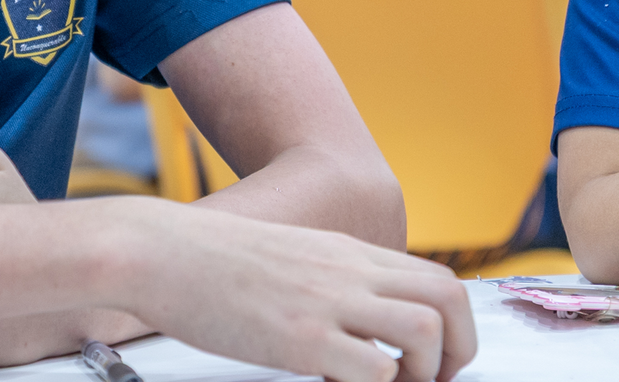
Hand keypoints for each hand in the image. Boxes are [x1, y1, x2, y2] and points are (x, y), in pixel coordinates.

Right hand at [128, 202, 473, 381]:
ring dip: (424, 372)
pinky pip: (373, 370)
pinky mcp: (301, 337)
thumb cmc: (208, 260)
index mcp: (348, 253)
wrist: (158, 251)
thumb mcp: (288, 255)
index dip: (453, 325)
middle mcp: (348, 273)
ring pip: (425, 332)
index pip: (436, 280)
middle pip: (449, 299)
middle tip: (433, 381)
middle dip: (459, 350)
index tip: (435, 361)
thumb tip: (353, 322)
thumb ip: (329, 279)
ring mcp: (327, 304)